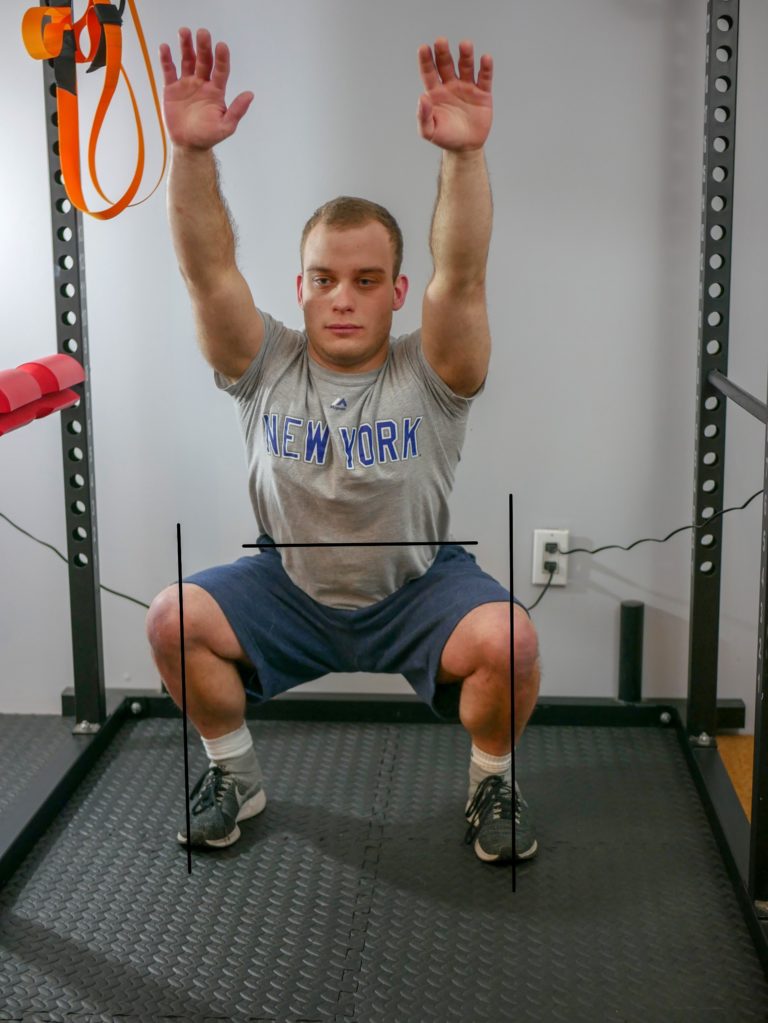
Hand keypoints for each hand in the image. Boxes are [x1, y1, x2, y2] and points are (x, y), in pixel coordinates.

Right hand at [159, 27, 253, 149]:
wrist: (188, 144)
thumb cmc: (208, 136)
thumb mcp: (226, 126)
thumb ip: (237, 110)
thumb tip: (250, 94)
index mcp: (216, 91)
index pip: (221, 71)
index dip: (222, 59)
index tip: (222, 46)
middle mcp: (203, 83)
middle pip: (204, 61)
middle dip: (203, 47)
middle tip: (202, 33)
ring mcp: (187, 84)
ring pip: (187, 60)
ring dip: (186, 46)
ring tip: (184, 31)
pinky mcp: (172, 88)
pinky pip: (169, 70)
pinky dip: (166, 59)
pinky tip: (165, 47)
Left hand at [417, 38, 492, 151]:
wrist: (465, 147)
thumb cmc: (445, 138)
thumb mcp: (429, 131)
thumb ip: (423, 116)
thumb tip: (421, 98)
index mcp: (436, 92)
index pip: (429, 72)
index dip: (426, 61)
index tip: (423, 48)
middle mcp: (451, 85)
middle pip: (446, 64)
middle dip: (443, 53)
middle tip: (441, 41)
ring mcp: (467, 87)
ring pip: (466, 66)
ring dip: (465, 55)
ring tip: (465, 45)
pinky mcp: (482, 93)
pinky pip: (484, 78)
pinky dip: (486, 68)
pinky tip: (485, 59)